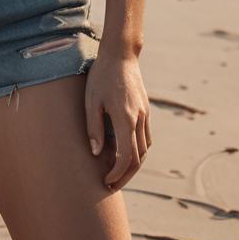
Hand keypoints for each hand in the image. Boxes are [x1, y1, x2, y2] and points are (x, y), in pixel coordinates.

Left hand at [84, 50, 151, 191]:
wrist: (120, 54)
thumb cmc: (101, 76)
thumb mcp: (91, 100)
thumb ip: (94, 128)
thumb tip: (97, 154)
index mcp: (125, 118)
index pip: (127, 156)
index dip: (117, 173)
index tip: (106, 181)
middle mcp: (139, 119)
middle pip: (139, 158)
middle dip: (126, 175)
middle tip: (111, 185)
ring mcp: (145, 114)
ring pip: (145, 149)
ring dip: (134, 165)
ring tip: (117, 172)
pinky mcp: (146, 110)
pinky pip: (146, 137)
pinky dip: (139, 150)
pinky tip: (126, 152)